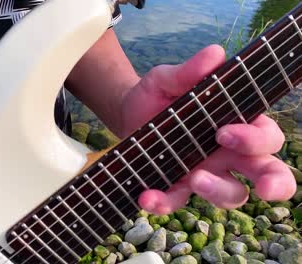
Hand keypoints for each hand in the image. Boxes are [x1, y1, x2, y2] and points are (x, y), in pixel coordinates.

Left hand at [119, 44, 296, 214]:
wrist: (126, 112)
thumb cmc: (158, 95)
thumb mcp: (167, 79)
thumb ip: (189, 71)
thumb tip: (215, 54)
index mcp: (236, 124)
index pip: (266, 137)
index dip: (255, 139)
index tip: (224, 131)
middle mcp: (227, 153)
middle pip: (267, 173)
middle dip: (275, 183)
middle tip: (265, 188)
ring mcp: (203, 173)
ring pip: (231, 195)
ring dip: (218, 192)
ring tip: (195, 178)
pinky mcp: (174, 186)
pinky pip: (176, 202)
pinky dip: (163, 203)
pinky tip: (147, 196)